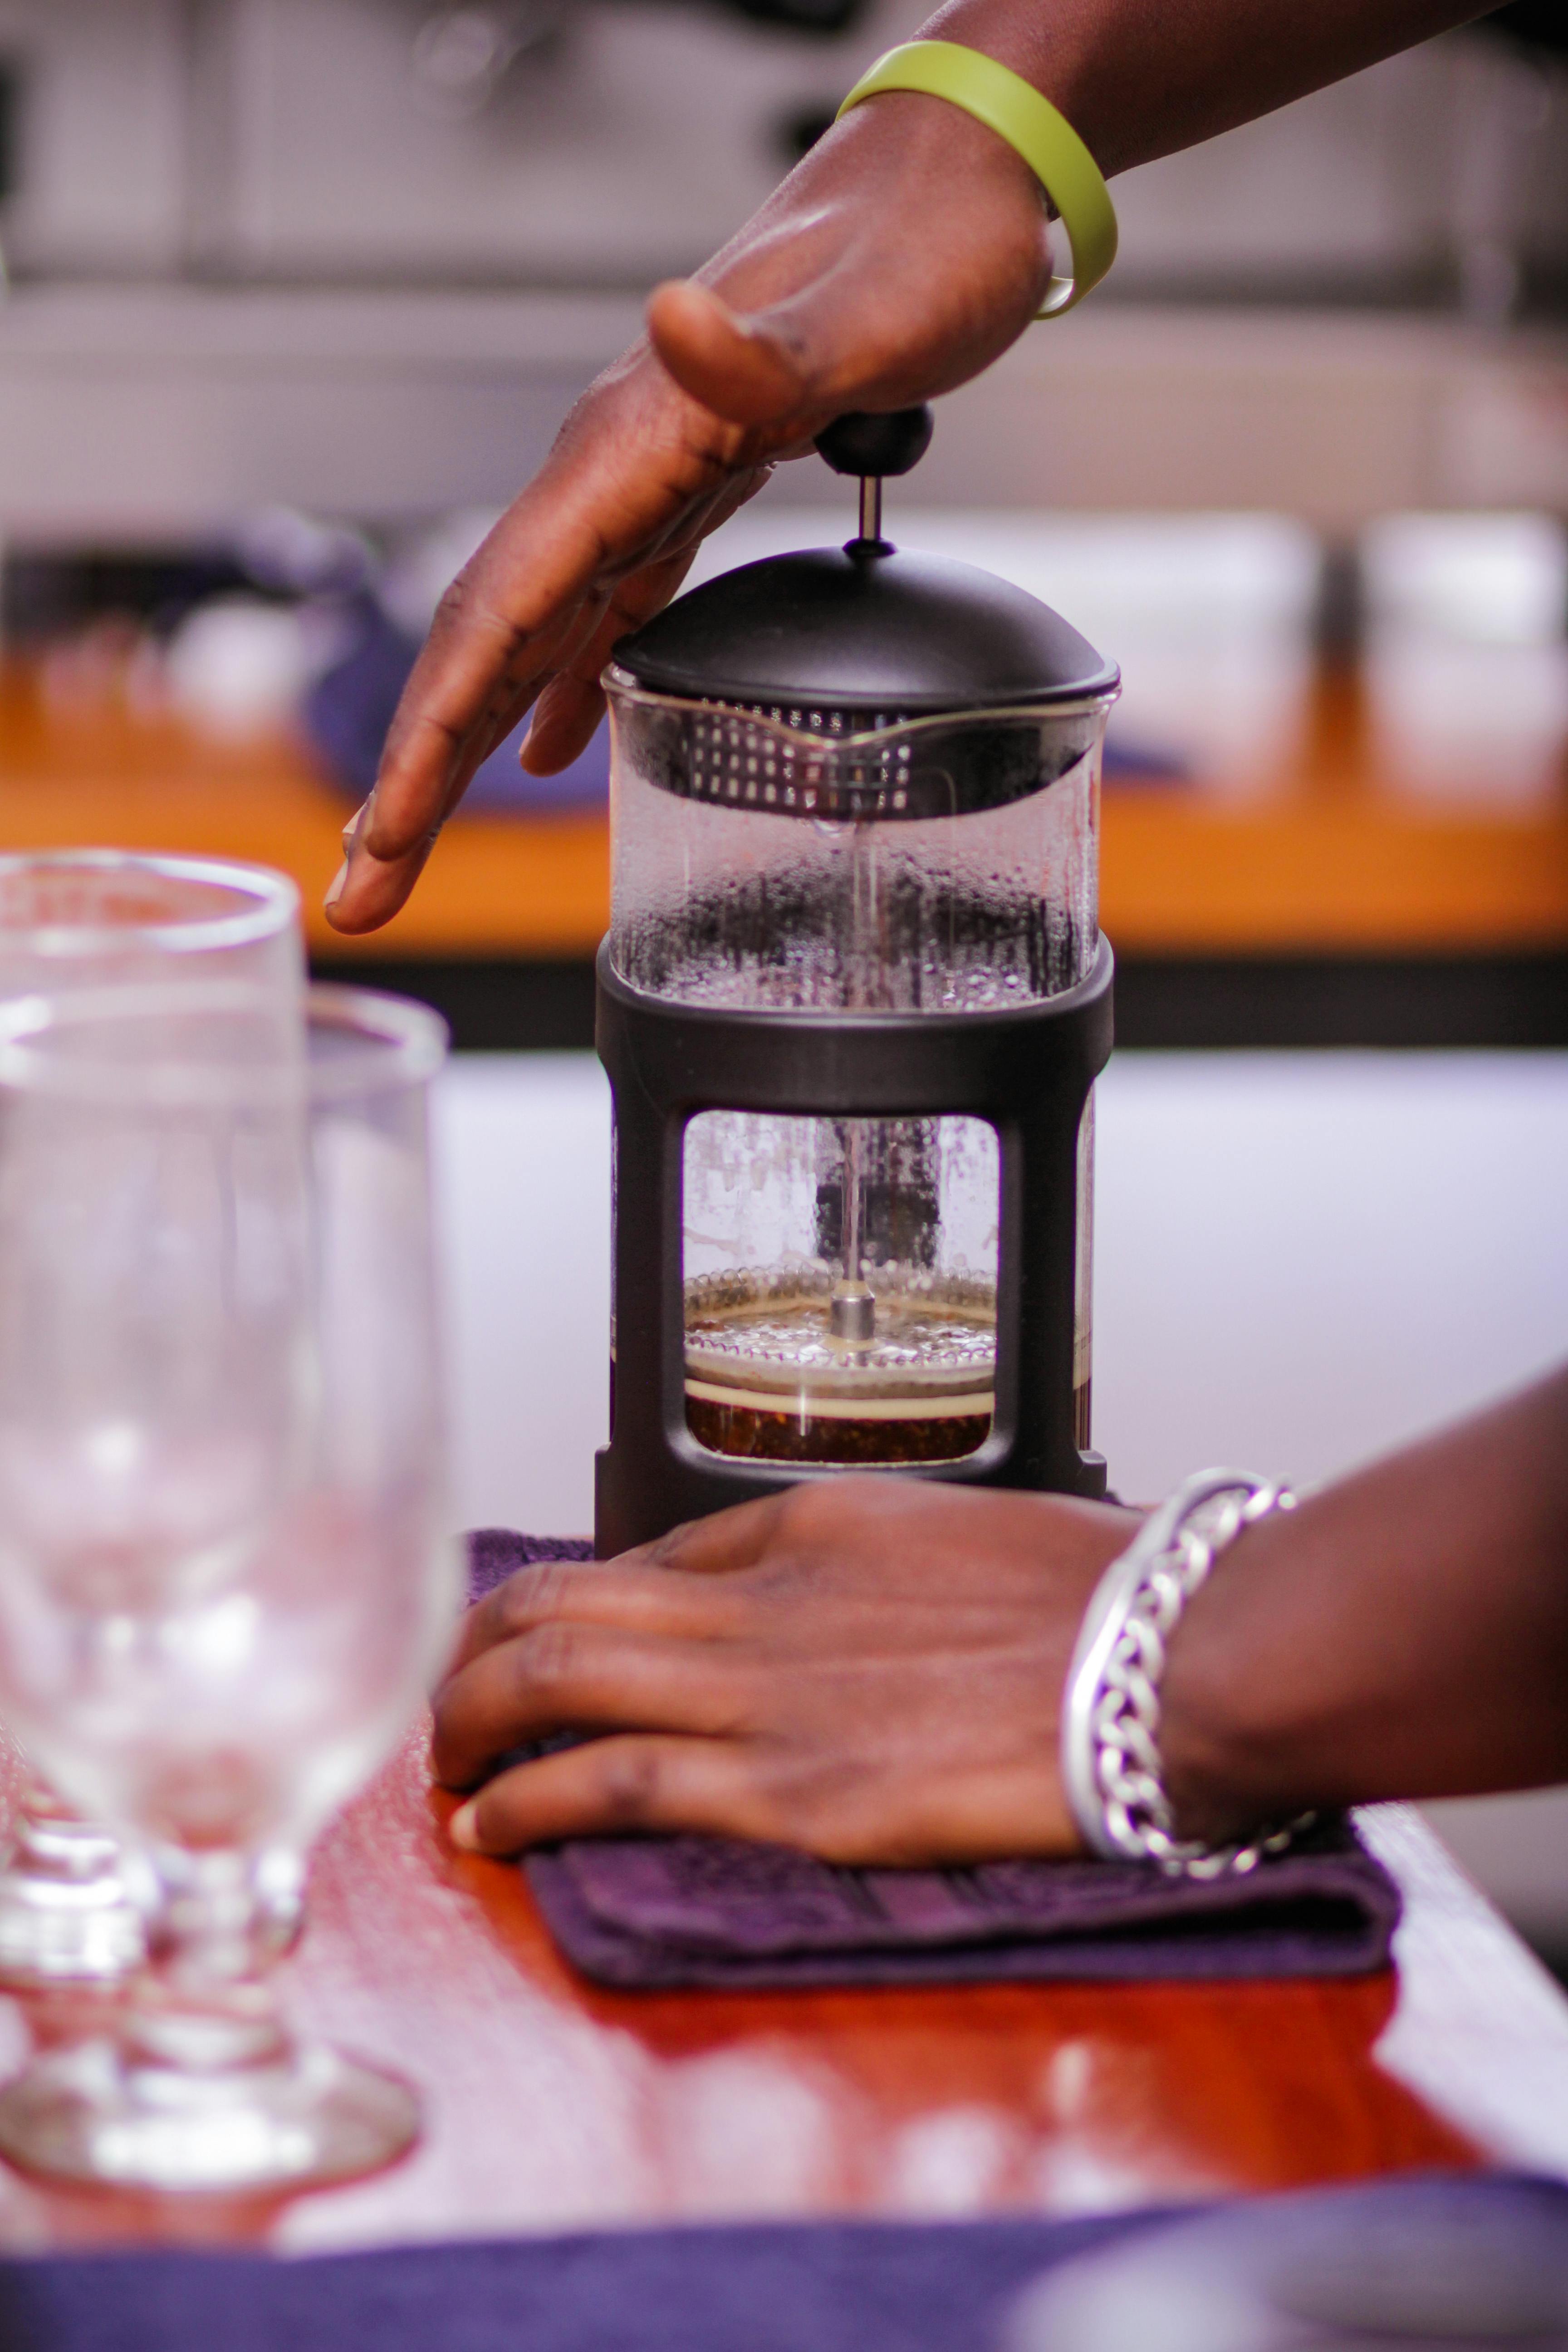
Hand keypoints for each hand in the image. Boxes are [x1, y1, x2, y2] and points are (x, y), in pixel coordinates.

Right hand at [323, 91, 1051, 932]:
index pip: (499, 612)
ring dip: (469, 749)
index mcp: (630, 450)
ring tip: (410, 847)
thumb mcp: (866, 315)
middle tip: (371, 891)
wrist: (951, 196)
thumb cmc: (916, 252)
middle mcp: (613, 477)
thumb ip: (768, 345)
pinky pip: (601, 616)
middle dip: (421, 776)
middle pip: (485, 646)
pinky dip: (563, 691)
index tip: (391, 829)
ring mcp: (644, 490)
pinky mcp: (691, 498)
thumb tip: (676, 326)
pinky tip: (546, 754)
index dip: (436, 731)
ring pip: (528, 642)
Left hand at [432, 1478, 1138, 1866]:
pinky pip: (616, 1783)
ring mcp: (775, 1694)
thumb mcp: (973, 1537)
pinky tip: (489, 1826)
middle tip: (450, 1700)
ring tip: (441, 1765)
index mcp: (821, 1524)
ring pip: (560, 1679)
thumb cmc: (1111, 1595)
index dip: (566, 1608)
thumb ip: (888, 1568)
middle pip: (563, 1605)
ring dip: (474, 1722)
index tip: (538, 1648)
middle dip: (477, 1654)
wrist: (1182, 1655)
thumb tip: (867, 1604)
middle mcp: (772, 1600)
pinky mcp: (799, 1792)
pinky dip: (531, 1800)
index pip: (644, 1561)